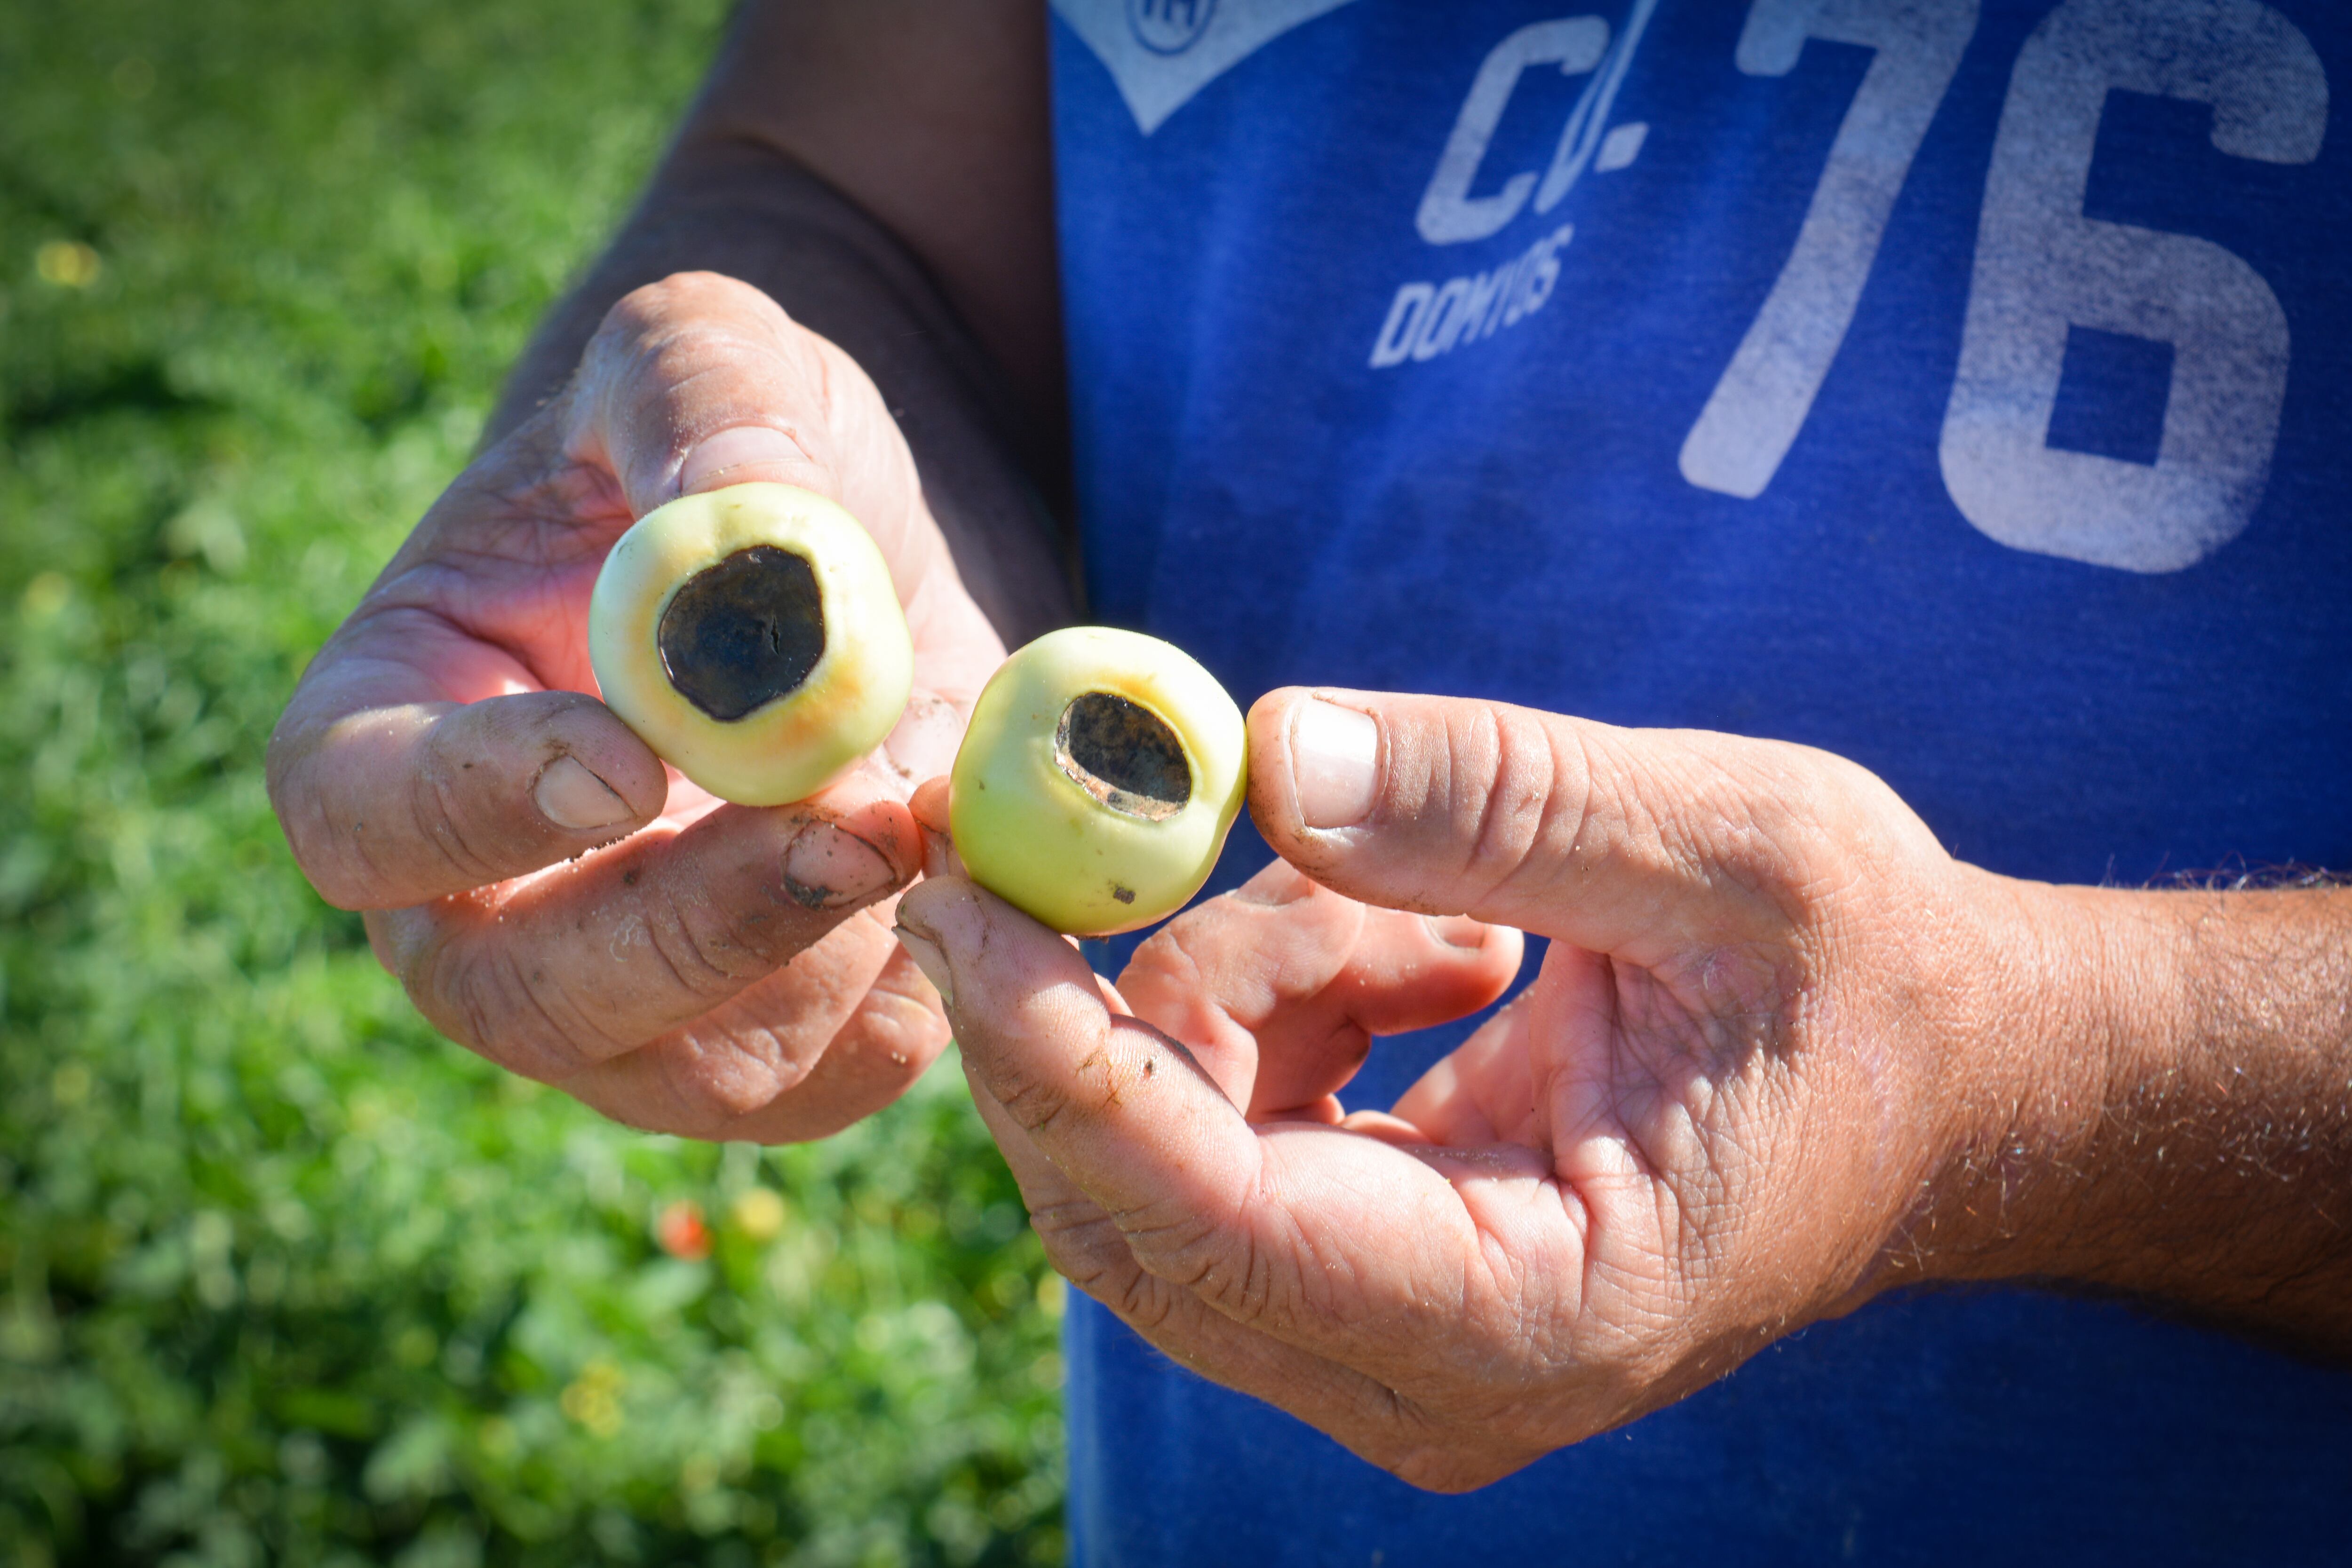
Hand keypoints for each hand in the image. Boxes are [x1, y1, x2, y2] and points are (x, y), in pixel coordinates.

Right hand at [269, 272, 1005, 1140]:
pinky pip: (835, 1083)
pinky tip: (980, 874)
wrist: (863, 534)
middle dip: (701, 925)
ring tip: (942, 810)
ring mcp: (624, 996)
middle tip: (856, 827)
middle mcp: (482, 898)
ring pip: (701, 1067)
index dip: (478, 806)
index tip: (627, 761)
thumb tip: (746, 557)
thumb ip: (703, 413)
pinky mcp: (773, 1035)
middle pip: (530, 993)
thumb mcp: (709, 354)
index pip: (366, 816)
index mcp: (393, 726)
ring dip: (837, 959)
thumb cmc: (735, 427)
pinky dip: (923, 998)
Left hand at [896, 688, 2049, 1489]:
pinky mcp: (1349, 1285)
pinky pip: (1207, 1131)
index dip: (1060, 1057)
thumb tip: (1266, 751)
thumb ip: (1498, 803)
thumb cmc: (1860, 977)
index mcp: (1533, 1318)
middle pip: (1137, 1204)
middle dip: (1138, 994)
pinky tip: (1434, 960)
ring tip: (1456, 923)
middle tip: (1208, 828)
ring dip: (1254, 980)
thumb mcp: (1730, 847)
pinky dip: (1276, 1008)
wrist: (1932, 1087)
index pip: (1212, 1220)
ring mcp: (1376, 1349)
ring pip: (1154, 1153)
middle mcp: (1427, 1381)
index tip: (958, 891)